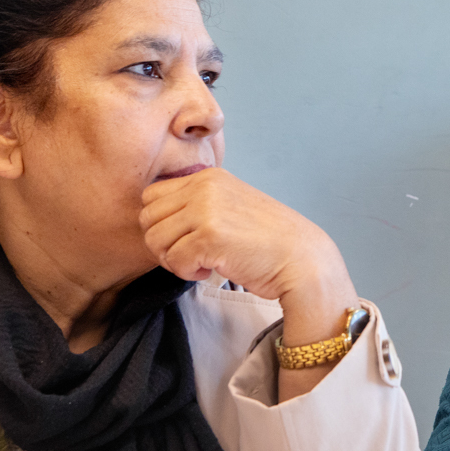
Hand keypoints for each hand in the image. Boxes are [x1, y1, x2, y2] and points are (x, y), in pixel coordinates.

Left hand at [139, 167, 350, 306]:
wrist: (302, 259)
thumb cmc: (269, 241)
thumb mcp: (231, 206)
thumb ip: (197, 203)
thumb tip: (156, 221)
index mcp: (208, 176)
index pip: (152, 196)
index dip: (162, 224)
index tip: (186, 239)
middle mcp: (204, 187)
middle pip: (147, 218)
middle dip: (162, 243)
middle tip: (189, 256)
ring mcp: (206, 210)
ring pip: (155, 240)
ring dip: (174, 260)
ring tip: (201, 263)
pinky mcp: (209, 237)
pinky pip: (174, 260)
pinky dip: (188, 273)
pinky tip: (211, 271)